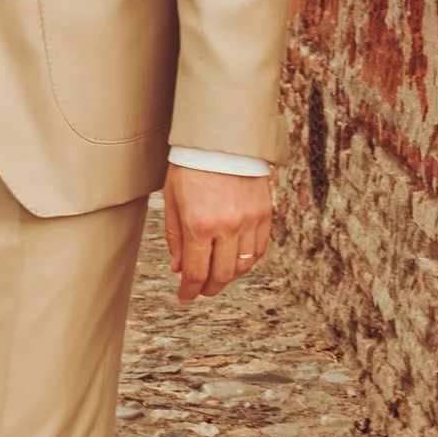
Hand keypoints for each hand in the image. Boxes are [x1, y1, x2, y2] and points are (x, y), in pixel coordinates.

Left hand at [164, 161, 271, 301]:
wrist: (221, 139)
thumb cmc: (191, 166)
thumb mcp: (173, 200)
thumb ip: (175, 237)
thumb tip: (179, 269)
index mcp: (199, 224)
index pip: (196, 271)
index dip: (189, 290)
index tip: (185, 296)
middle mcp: (227, 226)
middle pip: (222, 274)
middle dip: (209, 288)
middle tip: (201, 291)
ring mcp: (249, 221)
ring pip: (243, 266)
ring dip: (229, 277)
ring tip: (217, 276)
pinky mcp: (264, 214)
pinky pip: (259, 249)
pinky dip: (248, 261)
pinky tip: (237, 261)